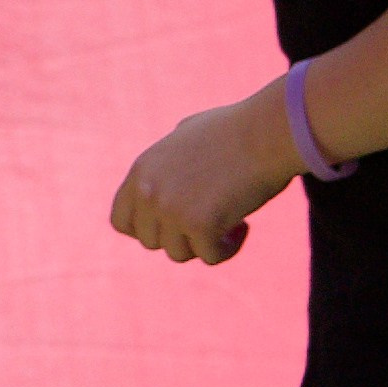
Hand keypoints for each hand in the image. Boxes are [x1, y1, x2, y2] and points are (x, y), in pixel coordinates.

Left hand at [110, 86, 297, 266]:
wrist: (266, 132)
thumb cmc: (236, 129)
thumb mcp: (187, 136)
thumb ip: (168, 162)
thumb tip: (162, 180)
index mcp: (142, 170)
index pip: (121, 221)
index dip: (145, 230)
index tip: (172, 227)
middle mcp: (149, 191)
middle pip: (151, 242)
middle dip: (180, 237)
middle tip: (210, 221)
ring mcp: (171, 209)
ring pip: (179, 253)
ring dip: (205, 243)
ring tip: (231, 222)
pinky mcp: (199, 224)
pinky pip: (210, 257)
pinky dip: (229, 248)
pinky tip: (244, 226)